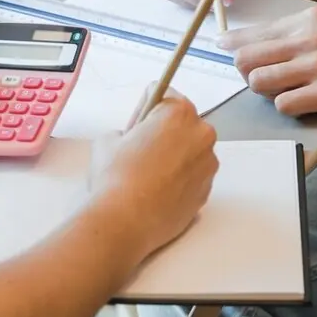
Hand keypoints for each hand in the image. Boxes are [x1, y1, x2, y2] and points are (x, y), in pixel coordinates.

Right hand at [93, 94, 218, 262]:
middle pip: (181, 121)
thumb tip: (132, 140)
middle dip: (163, 131)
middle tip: (140, 151)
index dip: (143, 110)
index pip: (162, 94)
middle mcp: (201, 134)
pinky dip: (179, 178)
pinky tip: (158, 191)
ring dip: (174, 155)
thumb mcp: (108, 139)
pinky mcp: (207, 190)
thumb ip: (127, 130)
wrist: (125, 221)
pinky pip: (193, 174)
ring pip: (189, 149)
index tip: (135, 128)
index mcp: (179, 112)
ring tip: (148, 175)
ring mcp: (208, 164)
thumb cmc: (116, 176)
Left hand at [221, 5, 316, 115]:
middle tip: (250, 76)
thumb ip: (311, 28)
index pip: (255, 31)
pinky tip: (301, 104)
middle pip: (248, 57)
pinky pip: (286, 104)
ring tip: (279, 92)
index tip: (222, 44)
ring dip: (264, 90)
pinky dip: (287, 107)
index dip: (233, 41)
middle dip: (243, 69)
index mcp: (308, 20)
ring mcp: (314, 68)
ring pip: (259, 82)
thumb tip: (288, 38)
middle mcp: (305, 40)